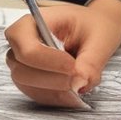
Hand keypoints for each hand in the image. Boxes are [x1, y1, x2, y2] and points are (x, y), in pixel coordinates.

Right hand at [5, 2, 120, 107]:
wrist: (94, 30)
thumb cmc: (93, 25)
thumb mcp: (99, 38)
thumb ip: (90, 62)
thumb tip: (79, 84)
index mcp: (33, 22)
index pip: (27, 49)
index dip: (49, 63)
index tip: (73, 67)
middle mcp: (21, 42)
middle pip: (22, 71)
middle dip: (53, 80)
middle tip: (79, 79)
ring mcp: (22, 62)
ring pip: (27, 86)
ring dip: (55, 92)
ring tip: (80, 85)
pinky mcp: (29, 79)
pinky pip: (36, 95)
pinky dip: (56, 98)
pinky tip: (74, 93)